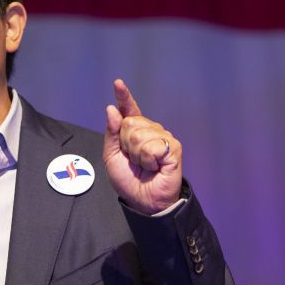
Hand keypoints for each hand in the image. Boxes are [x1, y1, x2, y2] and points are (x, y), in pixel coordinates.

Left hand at [102, 78, 182, 214]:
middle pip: (129, 123)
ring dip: (136, 155)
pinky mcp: (173, 147)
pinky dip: (147, 160)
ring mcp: (163, 137)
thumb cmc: (129, 180)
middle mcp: (150, 130)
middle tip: (133, 160)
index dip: (124, 96)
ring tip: (144, 165)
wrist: (143, 200)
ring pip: (138, 134)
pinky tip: (154, 166)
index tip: (118, 83)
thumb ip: (111, 133)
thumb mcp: (112, 156)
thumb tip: (112, 110)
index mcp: (135, 131)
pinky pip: (151, 146)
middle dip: (125, 144)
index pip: (129, 110)